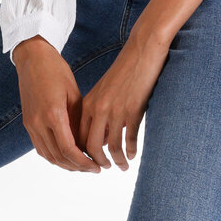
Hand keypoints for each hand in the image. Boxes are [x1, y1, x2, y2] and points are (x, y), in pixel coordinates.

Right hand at [11, 38, 101, 172]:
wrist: (33, 59)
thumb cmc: (57, 72)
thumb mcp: (75, 95)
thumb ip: (79, 122)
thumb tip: (88, 144)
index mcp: (54, 114)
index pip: (69, 150)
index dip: (84, 162)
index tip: (97, 166)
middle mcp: (39, 123)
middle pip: (59, 157)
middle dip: (78, 167)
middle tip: (94, 169)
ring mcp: (31, 124)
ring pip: (48, 156)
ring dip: (66, 165)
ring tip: (82, 166)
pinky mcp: (28, 123)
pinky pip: (41, 148)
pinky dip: (54, 157)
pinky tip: (67, 157)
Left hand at [78, 30, 171, 171]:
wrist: (142, 51)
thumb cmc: (124, 71)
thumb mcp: (104, 91)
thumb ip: (98, 113)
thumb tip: (100, 140)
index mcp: (88, 103)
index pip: (77, 137)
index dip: (81, 153)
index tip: (88, 162)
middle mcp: (98, 109)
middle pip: (90, 147)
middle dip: (96, 163)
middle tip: (103, 169)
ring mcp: (116, 111)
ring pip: (111, 147)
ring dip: (116, 161)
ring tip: (122, 167)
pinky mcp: (133, 111)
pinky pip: (129, 139)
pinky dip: (130, 151)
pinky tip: (132, 155)